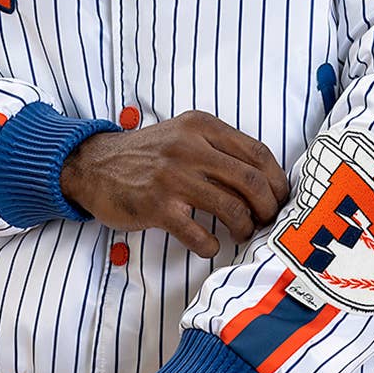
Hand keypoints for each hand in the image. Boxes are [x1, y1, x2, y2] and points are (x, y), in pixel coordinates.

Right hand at [60, 109, 289, 256]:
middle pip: (252, 181)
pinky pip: (199, 235)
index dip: (277, 181)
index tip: (280, 198)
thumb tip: (262, 179)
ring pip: (232, 208)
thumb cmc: (146, 154)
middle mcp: (190, 147)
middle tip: (267, 220)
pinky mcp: (157, 206)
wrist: (93, 165)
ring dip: (245, 228)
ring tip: (242, 233)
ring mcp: (173, 177)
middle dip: (268, 207)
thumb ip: (218, 148)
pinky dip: (211, 245)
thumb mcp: (184, 134)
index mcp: (202, 126)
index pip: (258, 153)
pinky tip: (210, 245)